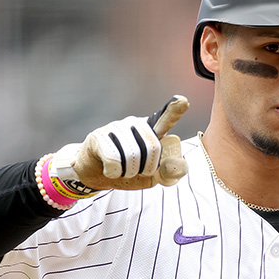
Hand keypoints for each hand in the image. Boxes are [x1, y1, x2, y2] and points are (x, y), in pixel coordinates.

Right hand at [52, 96, 188, 191]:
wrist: (95, 176)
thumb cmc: (127, 172)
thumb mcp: (152, 177)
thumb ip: (170, 173)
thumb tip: (182, 165)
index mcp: (151, 131)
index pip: (165, 119)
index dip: (174, 110)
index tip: (183, 100)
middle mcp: (135, 124)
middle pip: (153, 148)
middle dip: (146, 168)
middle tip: (135, 171)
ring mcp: (116, 127)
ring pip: (132, 155)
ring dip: (128, 172)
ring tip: (121, 169)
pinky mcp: (99, 136)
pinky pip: (114, 159)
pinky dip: (113, 172)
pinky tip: (108, 169)